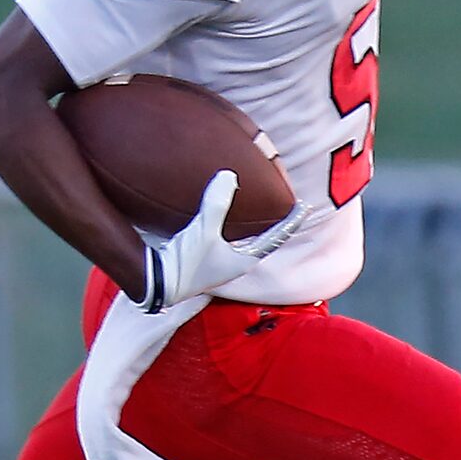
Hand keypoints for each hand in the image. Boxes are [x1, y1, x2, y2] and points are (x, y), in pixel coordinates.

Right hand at [137, 170, 308, 312]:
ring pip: (245, 240)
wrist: (156, 283)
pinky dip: (232, 226)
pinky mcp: (206, 259)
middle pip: (263, 239)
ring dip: (252, 225)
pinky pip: (227, 239)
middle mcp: (236, 263)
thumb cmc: (184, 264)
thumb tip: (229, 176)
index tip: (304, 207)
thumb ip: (217, 204)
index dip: (290, 221)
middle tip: (283, 204)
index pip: (276, 238)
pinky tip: (224, 216)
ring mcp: (221, 263)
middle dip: (273, 223)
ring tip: (257, 208)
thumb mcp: (203, 231)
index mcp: (244, 260)